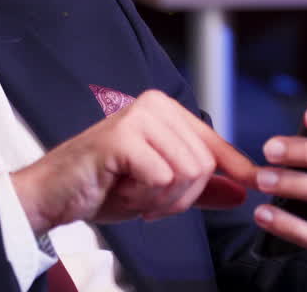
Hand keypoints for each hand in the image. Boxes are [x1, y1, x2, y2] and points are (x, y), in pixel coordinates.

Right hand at [10, 90, 256, 236]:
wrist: (53, 195)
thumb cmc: (103, 187)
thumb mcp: (161, 190)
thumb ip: (201, 188)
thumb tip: (244, 191)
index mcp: (166, 110)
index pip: (213, 143)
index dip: (234, 167)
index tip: (253, 184)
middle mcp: (154, 104)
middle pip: (203, 164)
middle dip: (180, 198)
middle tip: (147, 202)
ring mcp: (138, 117)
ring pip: (187, 172)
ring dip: (160, 201)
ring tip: (131, 194)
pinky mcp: (123, 137)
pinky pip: (162, 179)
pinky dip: (144, 199)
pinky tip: (120, 192)